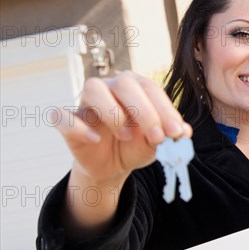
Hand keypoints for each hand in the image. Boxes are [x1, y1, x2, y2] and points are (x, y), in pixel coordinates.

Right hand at [52, 71, 192, 184]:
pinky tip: (95, 139)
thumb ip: (171, 136)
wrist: (113, 166)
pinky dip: (78, 127)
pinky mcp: (67, 121)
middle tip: (157, 137)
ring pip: (93, 89)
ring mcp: (86, 102)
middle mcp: (110, 87)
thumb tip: (185, 132)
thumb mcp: (156, 143)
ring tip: (126, 135)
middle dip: (145, 111)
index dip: (165, 110)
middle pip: (124, 84)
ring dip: (113, 112)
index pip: (151, 89)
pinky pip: (63, 115)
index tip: (176, 133)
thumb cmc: (136, 145)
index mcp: (136, 87)